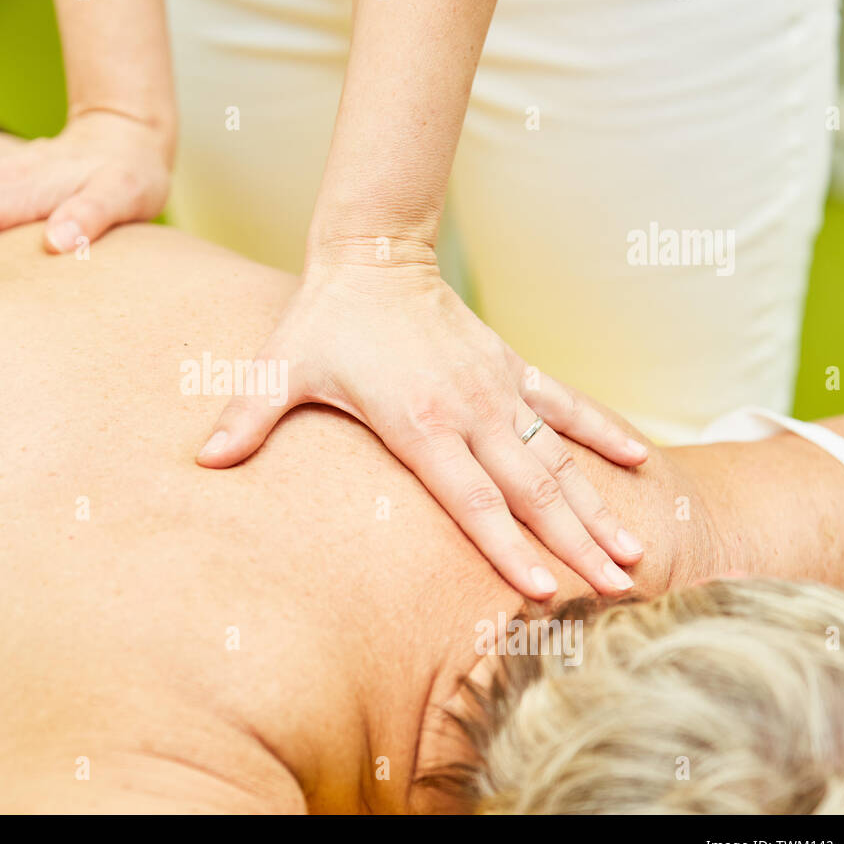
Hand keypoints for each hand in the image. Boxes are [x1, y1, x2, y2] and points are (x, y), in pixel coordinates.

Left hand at [197, 240, 649, 599]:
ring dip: (596, 504)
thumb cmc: (324, 319)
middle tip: (618, 588)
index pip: (469, 498)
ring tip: (637, 550)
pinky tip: (639, 462)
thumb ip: (247, 417)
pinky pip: (565, 405)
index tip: (542, 589)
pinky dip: (602, 431)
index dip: (505, 546)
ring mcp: (497, 389)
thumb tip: (203, 461)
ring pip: (556, 457)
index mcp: (418, 422)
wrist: (372, 254)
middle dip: (573, 542)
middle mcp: (469, 410)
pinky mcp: (509, 368)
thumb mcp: (280, 368)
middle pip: (529, 489)